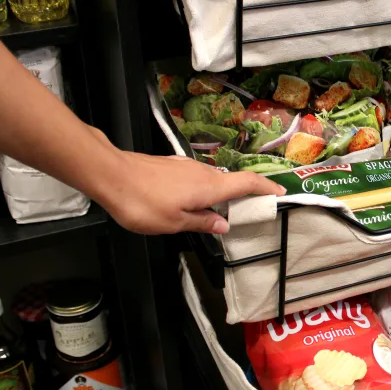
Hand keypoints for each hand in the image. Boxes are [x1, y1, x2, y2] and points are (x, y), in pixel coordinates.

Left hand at [96, 151, 285, 234]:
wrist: (110, 174)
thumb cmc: (143, 203)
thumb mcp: (174, 223)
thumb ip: (201, 222)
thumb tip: (224, 224)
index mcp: (209, 186)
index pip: (247, 183)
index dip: (267, 187)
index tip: (281, 192)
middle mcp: (201, 172)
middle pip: (230, 182)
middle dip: (242, 196)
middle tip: (248, 213)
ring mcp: (185, 166)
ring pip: (210, 180)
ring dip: (218, 195)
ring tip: (216, 214)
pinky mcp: (170, 165)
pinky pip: (194, 179)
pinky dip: (201, 191)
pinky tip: (188, 203)